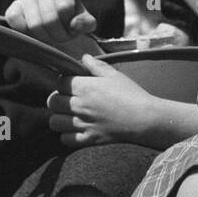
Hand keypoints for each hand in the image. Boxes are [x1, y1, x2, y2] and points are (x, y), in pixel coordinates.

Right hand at [5, 0, 99, 53]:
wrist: (56, 29)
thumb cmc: (72, 24)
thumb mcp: (86, 25)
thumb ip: (86, 23)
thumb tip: (74, 24)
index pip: (64, 8)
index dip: (69, 26)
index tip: (71, 30)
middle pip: (49, 18)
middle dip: (56, 34)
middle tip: (60, 38)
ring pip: (33, 23)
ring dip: (43, 37)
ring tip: (48, 36)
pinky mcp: (14, 8)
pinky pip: (14, 19)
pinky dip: (23, 30)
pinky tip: (32, 33)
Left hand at [46, 57, 165, 146]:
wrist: (145, 119)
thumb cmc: (132, 95)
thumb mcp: (115, 75)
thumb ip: (96, 65)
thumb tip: (84, 57)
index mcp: (85, 87)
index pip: (59, 82)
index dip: (64, 82)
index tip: (71, 83)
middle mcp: (79, 106)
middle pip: (52, 102)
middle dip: (58, 98)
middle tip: (68, 99)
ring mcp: (82, 124)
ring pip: (54, 122)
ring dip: (59, 117)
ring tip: (68, 115)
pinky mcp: (87, 139)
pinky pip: (65, 139)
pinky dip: (67, 135)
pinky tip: (75, 129)